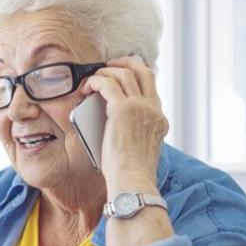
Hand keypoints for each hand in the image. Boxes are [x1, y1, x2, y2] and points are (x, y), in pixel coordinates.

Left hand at [81, 55, 168, 187]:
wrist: (133, 182)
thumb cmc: (130, 173)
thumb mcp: (140, 146)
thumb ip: (134, 129)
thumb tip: (112, 118)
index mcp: (159, 118)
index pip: (150, 86)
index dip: (134, 76)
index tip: (120, 77)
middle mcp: (153, 108)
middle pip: (143, 71)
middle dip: (124, 63)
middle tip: (108, 68)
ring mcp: (140, 107)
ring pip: (124, 73)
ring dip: (105, 72)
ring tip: (91, 81)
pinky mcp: (123, 109)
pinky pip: (107, 83)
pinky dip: (95, 81)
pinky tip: (86, 88)